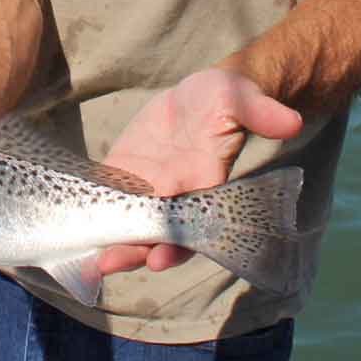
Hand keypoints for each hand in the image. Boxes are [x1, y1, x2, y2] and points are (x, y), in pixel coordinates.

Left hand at [97, 68, 302, 274]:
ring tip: (88, 259)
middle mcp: (172, 195)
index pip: (191, 223)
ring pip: (126, 225)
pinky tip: (69, 231)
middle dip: (133, 251)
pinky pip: (104, 202)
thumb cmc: (223, 98)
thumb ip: (261, 112)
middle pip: (154, 234)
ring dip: (109, 242)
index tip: (161, 259)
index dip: (176, 243)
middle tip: (109, 264)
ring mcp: (145, 189)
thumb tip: (291, 122)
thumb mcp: (241, 97)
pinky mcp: (121, 176)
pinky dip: (90, 217)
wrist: (195, 96)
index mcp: (201, 184)